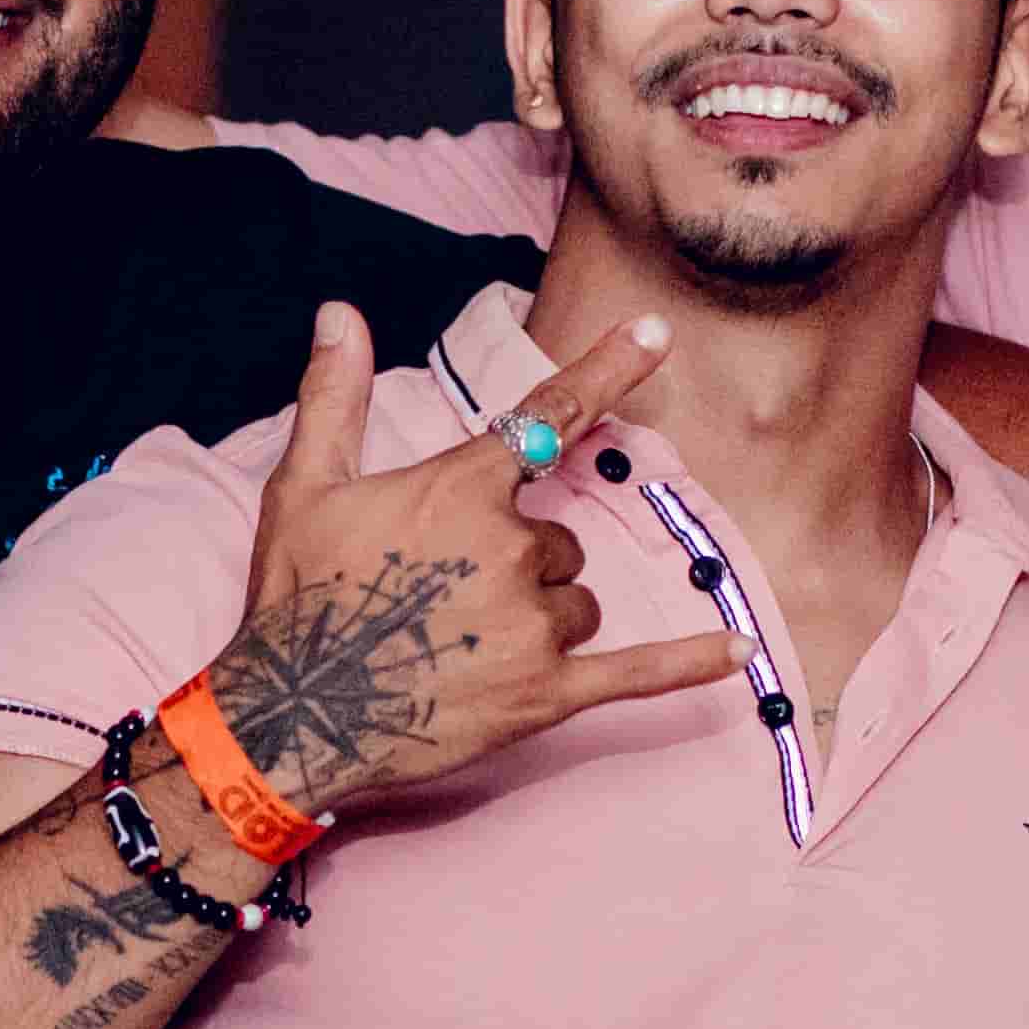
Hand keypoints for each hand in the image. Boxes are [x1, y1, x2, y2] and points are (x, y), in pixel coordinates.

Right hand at [197, 305, 738, 814]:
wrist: (291, 715)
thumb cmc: (296, 597)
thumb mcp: (304, 487)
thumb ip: (335, 396)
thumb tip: (339, 312)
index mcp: (463, 489)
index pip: (549, 414)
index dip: (608, 368)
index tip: (658, 331)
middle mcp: (511, 549)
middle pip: (560, 541)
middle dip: (520, 565)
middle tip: (446, 600)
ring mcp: (533, 625)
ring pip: (580, 602)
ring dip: (544, 617)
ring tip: (469, 646)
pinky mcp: (546, 695)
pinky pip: (636, 673)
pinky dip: (688, 665)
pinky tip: (737, 654)